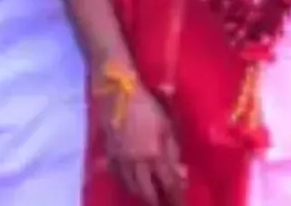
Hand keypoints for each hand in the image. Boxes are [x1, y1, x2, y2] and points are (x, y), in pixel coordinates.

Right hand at [96, 70, 184, 205]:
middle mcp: (136, 164)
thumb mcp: (167, 127)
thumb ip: (173, 152)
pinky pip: (119, 179)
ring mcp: (120, 162)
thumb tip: (181, 173)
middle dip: (157, 202)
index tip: (181, 204)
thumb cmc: (149, 107)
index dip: (176, 197)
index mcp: (154, 155)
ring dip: (143, 195)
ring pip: (131, 188)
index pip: (168, 184)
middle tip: (165, 204)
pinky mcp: (108, 157)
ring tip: (152, 199)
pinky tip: (133, 185)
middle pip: (146, 192)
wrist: (118, 95)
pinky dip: (128, 185)